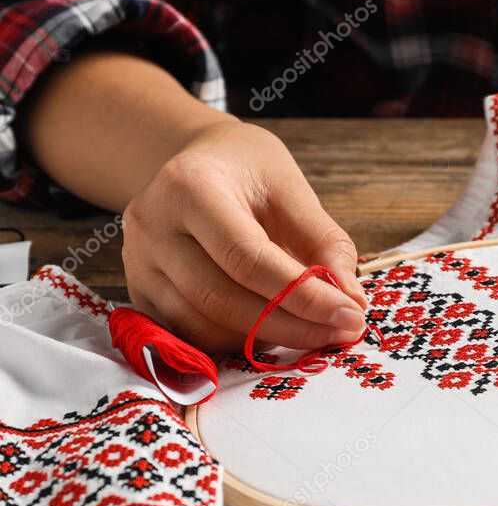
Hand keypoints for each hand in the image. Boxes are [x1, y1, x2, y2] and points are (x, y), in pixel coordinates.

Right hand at [122, 121, 368, 351]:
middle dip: (289, 326)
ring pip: (202, 326)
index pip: (247, 258)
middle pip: (220, 299)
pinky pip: (189, 336)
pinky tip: (272, 329)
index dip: (301, 296)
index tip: (349, 315)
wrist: (197, 163)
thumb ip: (325, 243)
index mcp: (189, 187)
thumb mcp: (292, 189)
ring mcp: (137, 264)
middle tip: (341, 333)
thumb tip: (351, 302)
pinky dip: (235, 342)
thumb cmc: (248, 173)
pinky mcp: (139, 294)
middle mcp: (151, 227)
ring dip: (264, 339)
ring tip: (312, 331)